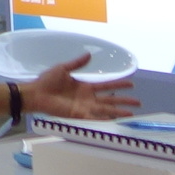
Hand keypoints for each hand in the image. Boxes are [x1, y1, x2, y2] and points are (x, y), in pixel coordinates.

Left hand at [21, 57, 137, 120]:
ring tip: (131, 114)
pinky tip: (114, 121)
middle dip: (124, 101)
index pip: (107, 86)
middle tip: (138, 103)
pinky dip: (104, 119)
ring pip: (106, 110)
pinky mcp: (78, 115)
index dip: (119, 85)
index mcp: (86, 87)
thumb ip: (77, 63)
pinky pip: (93, 117)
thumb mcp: (63, 68)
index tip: (131, 84)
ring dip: (118, 112)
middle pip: (111, 100)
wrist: (36, 93)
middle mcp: (88, 98)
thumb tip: (89, 54)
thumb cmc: (48, 81)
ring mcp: (84, 107)